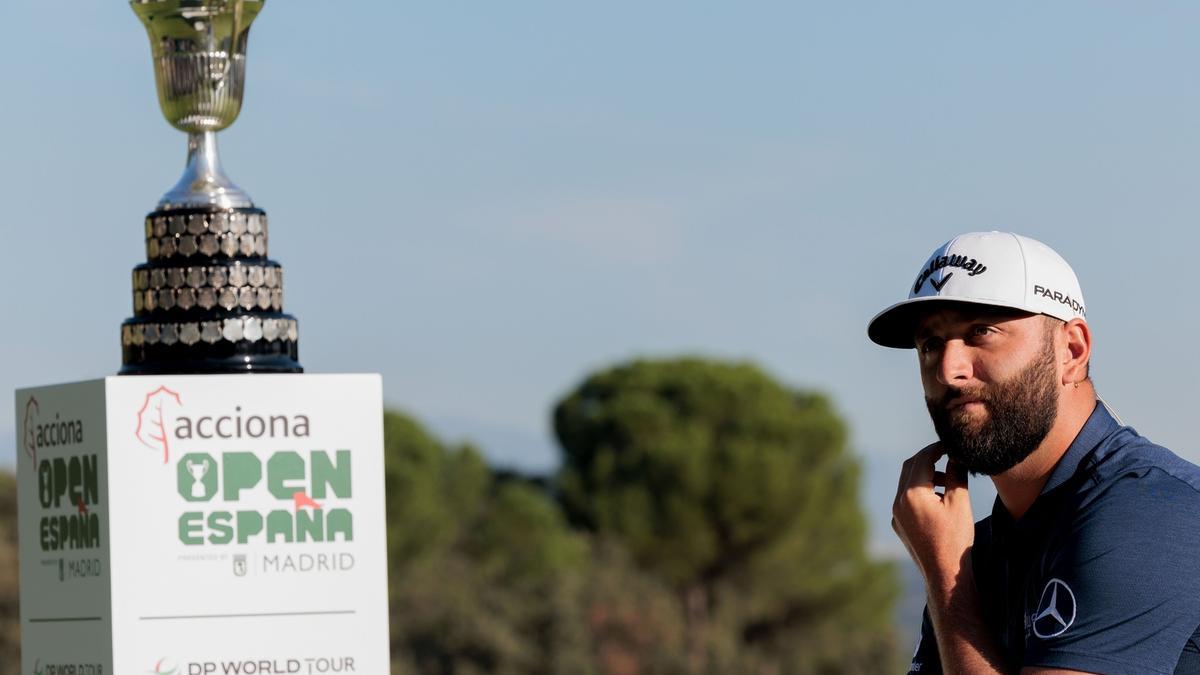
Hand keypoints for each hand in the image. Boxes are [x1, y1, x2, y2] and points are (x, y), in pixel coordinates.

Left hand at [892, 443, 974, 592]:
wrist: (944, 573)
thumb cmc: (955, 538)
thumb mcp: (959, 502)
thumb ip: (956, 475)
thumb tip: (956, 456)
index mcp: (911, 493)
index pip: (922, 459)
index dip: (936, 448)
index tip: (950, 444)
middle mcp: (898, 502)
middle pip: (909, 468)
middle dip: (927, 459)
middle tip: (946, 455)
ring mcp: (896, 515)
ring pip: (906, 485)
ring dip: (924, 477)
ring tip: (947, 482)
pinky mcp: (898, 525)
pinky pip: (906, 501)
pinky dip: (919, 492)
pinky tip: (937, 500)